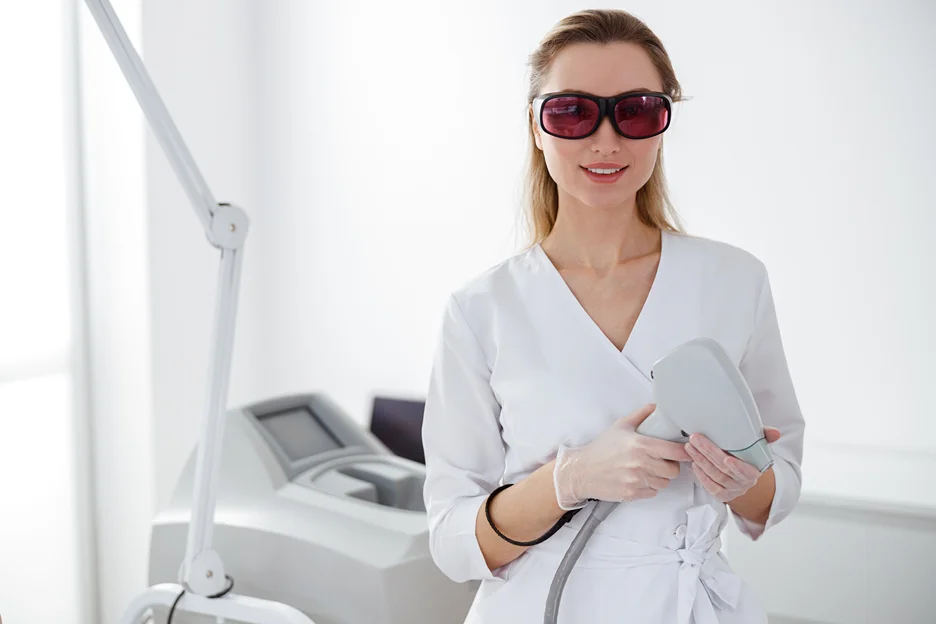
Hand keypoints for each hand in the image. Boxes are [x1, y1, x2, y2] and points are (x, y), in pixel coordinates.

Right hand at [554, 403, 691, 507]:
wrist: (582, 471)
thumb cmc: (600, 449)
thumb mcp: (620, 426)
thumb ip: (641, 416)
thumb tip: (656, 407)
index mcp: (640, 445)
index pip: (674, 451)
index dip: (683, 451)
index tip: (685, 450)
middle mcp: (640, 464)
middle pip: (673, 470)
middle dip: (671, 465)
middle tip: (664, 460)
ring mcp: (636, 481)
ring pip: (664, 483)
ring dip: (660, 477)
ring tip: (650, 469)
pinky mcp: (632, 494)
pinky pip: (652, 492)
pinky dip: (649, 486)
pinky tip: (640, 478)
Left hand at [685, 427, 780, 502]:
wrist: (743, 475)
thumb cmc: (748, 457)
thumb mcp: (758, 446)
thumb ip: (764, 437)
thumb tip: (776, 433)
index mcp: (755, 471)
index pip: (747, 472)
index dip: (738, 467)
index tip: (728, 459)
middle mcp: (744, 483)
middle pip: (725, 470)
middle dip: (708, 453)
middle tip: (696, 439)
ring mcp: (732, 490)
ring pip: (715, 476)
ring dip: (701, 461)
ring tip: (690, 447)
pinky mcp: (722, 495)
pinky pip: (710, 487)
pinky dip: (700, 475)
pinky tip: (694, 463)